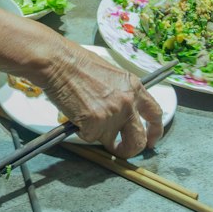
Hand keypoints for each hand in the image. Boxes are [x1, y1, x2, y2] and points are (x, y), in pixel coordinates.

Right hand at [41, 43, 163, 157]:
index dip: (155, 131)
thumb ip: (121, 92)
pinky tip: (74, 114)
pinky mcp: (94, 124)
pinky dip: (81, 131)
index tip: (150, 140)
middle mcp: (128, 103)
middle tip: (121, 149)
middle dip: (130, 149)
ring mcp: (112, 115)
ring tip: (86, 123)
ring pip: (111, 143)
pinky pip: (89, 137)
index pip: (155, 114)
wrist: (57, 61)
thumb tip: (120, 109)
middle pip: (139, 140)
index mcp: (134, 87)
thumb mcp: (111, 73)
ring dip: (99, 138)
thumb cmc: (76, 62)